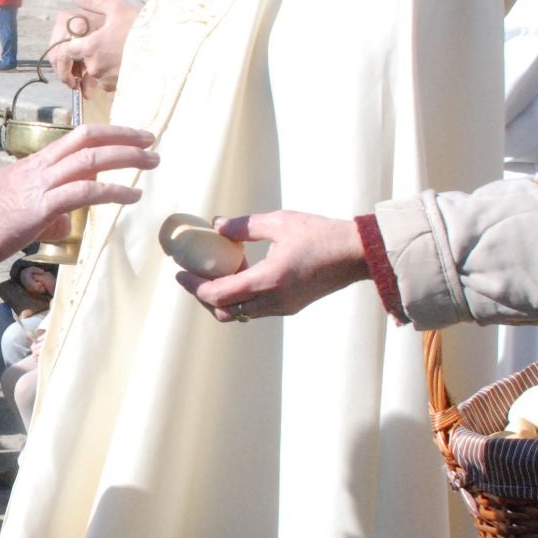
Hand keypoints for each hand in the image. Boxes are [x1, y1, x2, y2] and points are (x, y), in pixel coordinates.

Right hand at [0, 124, 156, 271]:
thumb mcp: (18, 213)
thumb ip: (46, 214)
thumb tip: (65, 223)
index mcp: (32, 165)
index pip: (75, 139)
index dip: (106, 134)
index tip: (131, 137)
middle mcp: (38, 167)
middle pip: (87, 139)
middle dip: (123, 136)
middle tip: (151, 140)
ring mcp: (39, 184)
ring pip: (91, 160)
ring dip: (126, 158)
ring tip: (152, 163)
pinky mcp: (40, 207)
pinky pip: (84, 193)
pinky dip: (112, 191)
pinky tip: (131, 196)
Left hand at [49, 0, 137, 98]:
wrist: (165, 47)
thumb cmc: (141, 26)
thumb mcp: (116, 8)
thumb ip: (91, 1)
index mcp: (91, 46)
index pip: (68, 49)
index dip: (74, 44)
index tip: (85, 39)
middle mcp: (95, 65)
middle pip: (83, 61)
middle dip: (92, 54)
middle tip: (110, 43)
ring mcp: (107, 79)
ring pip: (96, 73)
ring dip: (103, 65)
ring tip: (121, 52)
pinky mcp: (118, 88)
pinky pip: (108, 83)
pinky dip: (113, 75)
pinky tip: (126, 63)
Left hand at [176, 211, 369, 322]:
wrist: (357, 255)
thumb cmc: (321, 235)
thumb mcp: (280, 222)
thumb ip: (245, 226)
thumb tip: (217, 224)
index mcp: (268, 280)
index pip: (218, 294)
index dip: (194, 286)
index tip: (180, 272)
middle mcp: (273, 301)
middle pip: (224, 311)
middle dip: (203, 297)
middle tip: (191, 277)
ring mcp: (282, 307)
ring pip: (239, 314)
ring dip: (221, 299)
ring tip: (213, 275)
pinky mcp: (290, 307)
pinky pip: (255, 310)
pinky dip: (239, 298)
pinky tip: (239, 275)